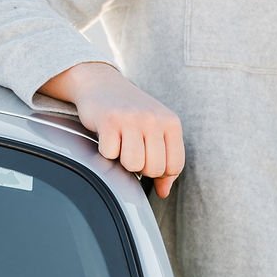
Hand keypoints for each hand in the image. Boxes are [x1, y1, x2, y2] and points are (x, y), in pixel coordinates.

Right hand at [40, 63, 184, 198]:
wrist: (101, 83)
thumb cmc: (131, 113)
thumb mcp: (156, 131)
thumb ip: (166, 160)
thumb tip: (164, 192)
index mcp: (171, 122)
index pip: (175, 166)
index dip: (160, 172)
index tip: (149, 159)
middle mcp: (154, 119)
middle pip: (154, 169)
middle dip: (141, 167)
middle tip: (132, 150)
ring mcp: (131, 119)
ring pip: (133, 165)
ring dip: (122, 161)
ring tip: (121, 144)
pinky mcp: (108, 121)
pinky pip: (110, 154)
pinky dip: (106, 151)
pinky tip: (107, 136)